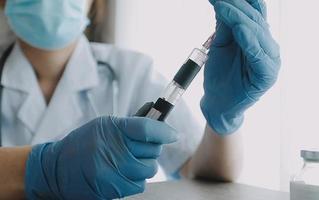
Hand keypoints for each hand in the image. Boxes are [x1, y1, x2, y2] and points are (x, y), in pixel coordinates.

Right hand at [25, 116, 177, 198]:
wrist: (57, 170)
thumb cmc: (83, 144)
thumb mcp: (104, 125)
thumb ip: (131, 123)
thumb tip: (156, 115)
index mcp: (113, 130)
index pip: (147, 128)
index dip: (164, 131)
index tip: (173, 134)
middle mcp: (115, 151)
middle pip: (153, 150)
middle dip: (150, 147)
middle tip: (139, 146)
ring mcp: (115, 172)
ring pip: (149, 168)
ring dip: (144, 164)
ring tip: (128, 160)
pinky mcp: (115, 189)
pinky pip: (140, 184)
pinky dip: (136, 178)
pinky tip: (123, 172)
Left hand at [201, 0, 280, 133]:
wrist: (218, 103)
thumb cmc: (220, 76)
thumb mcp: (220, 45)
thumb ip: (225, 26)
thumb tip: (222, 3)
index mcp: (259, 38)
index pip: (254, 13)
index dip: (241, 1)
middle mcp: (267, 47)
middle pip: (255, 20)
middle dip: (235, 6)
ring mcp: (270, 61)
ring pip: (257, 33)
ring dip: (239, 18)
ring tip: (223, 7)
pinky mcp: (267, 76)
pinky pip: (259, 56)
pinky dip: (249, 41)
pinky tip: (239, 30)